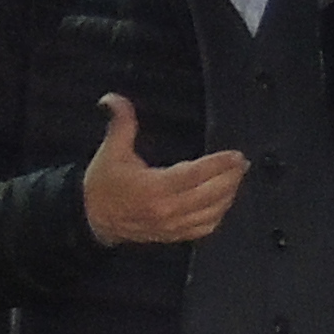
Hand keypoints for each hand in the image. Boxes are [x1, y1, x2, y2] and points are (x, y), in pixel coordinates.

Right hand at [82, 95, 247, 245]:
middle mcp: (167, 209)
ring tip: (235, 178)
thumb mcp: (111, 151)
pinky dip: (218, 215)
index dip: (219, 165)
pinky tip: (223, 201)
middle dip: (231, 178)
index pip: (196, 175)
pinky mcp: (173, 235)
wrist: (91, 220)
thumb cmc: (102, 185)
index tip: (236, 155)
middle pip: (211, 194)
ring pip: (212, 212)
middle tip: (242, 164)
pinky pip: (204, 228)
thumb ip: (120, 123)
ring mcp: (172, 226)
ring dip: (228, 195)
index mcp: (154, 188)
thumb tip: (112, 97)